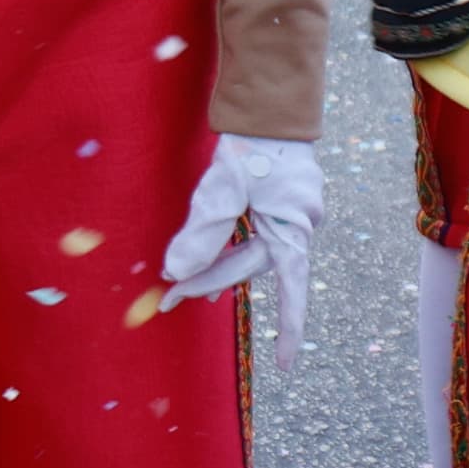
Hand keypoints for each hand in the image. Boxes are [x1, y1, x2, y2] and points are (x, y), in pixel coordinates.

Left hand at [163, 133, 324, 359]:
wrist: (270, 101)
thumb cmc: (252, 144)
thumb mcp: (221, 190)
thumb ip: (202, 233)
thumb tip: (176, 273)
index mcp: (294, 229)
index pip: (291, 291)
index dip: (290, 331)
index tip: (287, 366)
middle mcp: (299, 224)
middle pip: (254, 266)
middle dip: (213, 282)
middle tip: (169, 296)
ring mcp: (294, 210)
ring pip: (254, 250)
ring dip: (220, 264)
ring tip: (183, 281)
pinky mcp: (283, 198)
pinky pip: (257, 232)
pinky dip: (231, 244)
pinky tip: (212, 249)